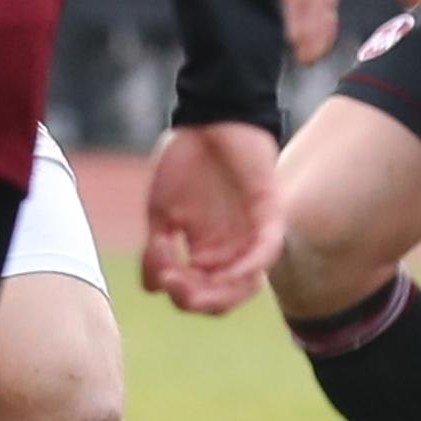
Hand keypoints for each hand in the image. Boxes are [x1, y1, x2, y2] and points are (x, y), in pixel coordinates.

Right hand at [139, 120, 282, 313]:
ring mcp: (250, 237)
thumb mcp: (160, 210)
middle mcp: (230, 251)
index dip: (179, 295)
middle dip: (197, 300)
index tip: (160, 278)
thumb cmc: (185, 160)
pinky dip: (249, 268)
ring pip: (246, 285)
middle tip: (176, 284)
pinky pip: (266, 253)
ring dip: (222, 292)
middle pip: (222, 299)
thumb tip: (151, 289)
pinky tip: (230, 273)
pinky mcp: (269, 218)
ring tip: (196, 282)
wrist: (208, 120)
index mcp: (204, 251)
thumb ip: (157, 249)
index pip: (197, 293)